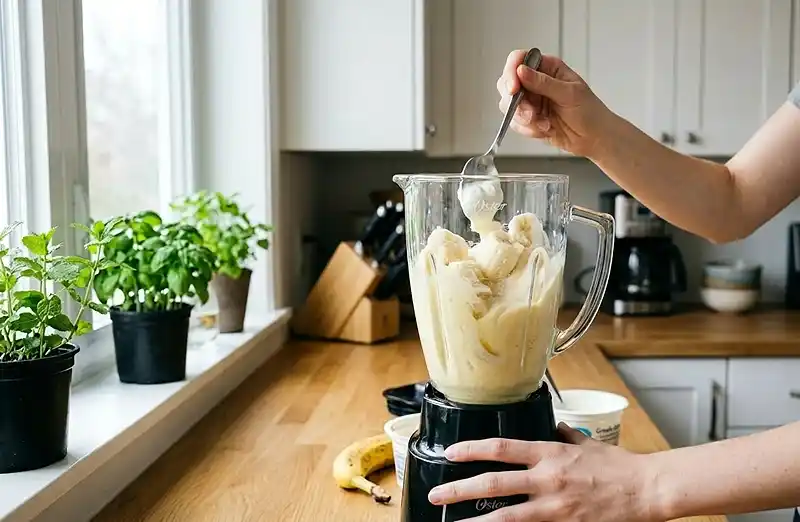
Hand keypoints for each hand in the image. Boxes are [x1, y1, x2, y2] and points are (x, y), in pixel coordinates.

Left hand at [427, 424, 661, 521]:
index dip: (472, 450)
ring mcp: (554, 506)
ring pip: (506, 517)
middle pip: (494, 485)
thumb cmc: (618, 466)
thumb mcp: (586, 444)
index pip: (501, 448)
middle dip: (460, 490)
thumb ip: (564, 437)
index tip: (450, 453)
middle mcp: (546, 479)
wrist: (646, 490)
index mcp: (549, 454)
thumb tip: (554, 428)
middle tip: (437, 496)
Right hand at [497, 50, 612, 156]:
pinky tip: (546, 129)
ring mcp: (530, 100)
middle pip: (507, 83)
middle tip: (530, 113)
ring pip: (508, 105)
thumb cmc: (589, 111)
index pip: (519, 59)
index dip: (511, 72)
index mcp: (547, 68)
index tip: (514, 89)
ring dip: (524, 118)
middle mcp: (535, 81)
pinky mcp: (528, 118)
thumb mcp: (570, 94)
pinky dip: (528, 129)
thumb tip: (521, 71)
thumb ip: (544, 83)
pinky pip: (515, 123)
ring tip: (545, 124)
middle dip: (515, 101)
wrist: (593, 138)